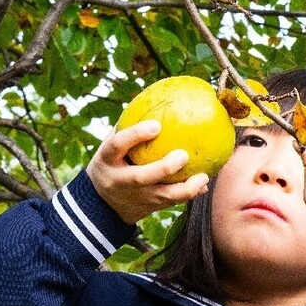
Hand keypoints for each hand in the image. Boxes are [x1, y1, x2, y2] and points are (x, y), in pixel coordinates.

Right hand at [86, 120, 209, 223]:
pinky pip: (171, 202)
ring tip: (204, 178)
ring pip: (161, 196)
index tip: (156, 125)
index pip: (117, 145)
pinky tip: (204, 184)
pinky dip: (189, 194)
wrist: (101, 204)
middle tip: (184, 155)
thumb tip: (159, 97)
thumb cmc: (113, 162)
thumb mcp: (112, 146)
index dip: (135, 135)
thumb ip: (128, 126)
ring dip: (185, 188)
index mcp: (107, 160)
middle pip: (141, 177)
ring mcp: (134, 197)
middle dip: (163, 168)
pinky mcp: (148, 208)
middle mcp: (120, 181)